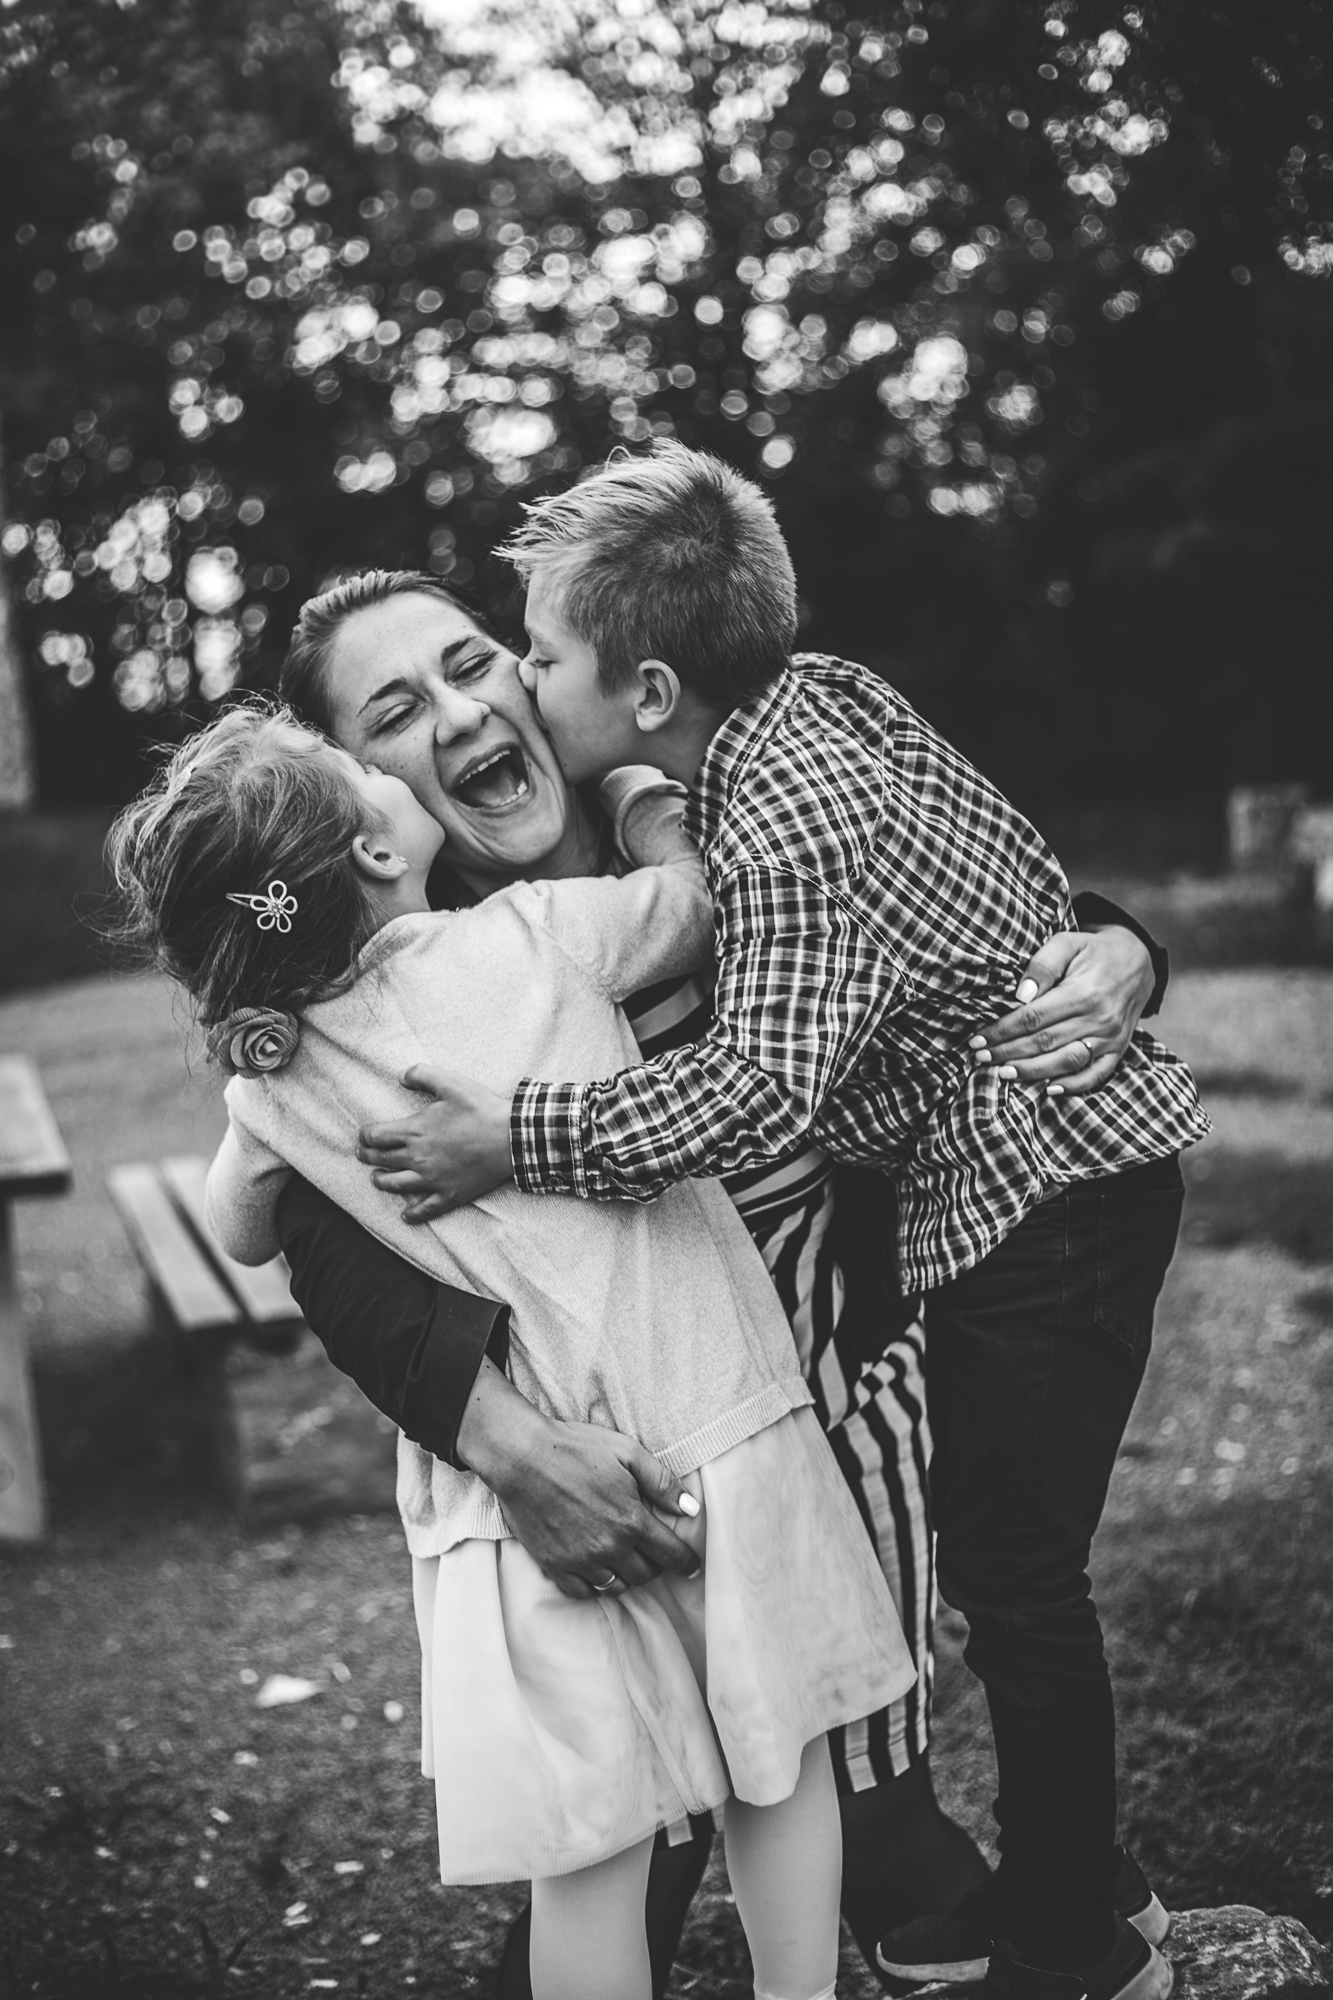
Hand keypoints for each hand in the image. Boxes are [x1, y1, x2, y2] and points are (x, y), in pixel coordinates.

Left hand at [357, 1063, 513, 1220]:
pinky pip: (425, 1208)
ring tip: (375, 1178)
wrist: (511, 1138)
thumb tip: (400, 1076)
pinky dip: (413, 1214)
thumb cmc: (481, 1109)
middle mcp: (418, 1157)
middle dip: (368, 1156)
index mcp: (416, 1131)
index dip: (365, 1135)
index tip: (364, 1134)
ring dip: (381, 1181)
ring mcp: (433, 1179)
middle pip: (382, 1159)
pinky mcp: (449, 1194)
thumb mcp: (451, 1082)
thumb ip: (422, 1074)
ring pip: (396, 1184)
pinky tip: (405, 1216)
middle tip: (362, 1154)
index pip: (377, 1135)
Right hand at [456, 1365, 701, 1600]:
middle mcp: (610, 1547)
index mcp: (632, 1520)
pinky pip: (584, 1592)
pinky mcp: (555, 1566)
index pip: (671, 1554)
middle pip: (646, 1573)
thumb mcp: (628, 1452)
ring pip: (617, 1586)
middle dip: (655, 1564)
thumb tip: (692, 1509)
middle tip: (652, 1552)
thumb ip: (663, 1483)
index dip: (687, 1563)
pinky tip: (598, 1570)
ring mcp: (581, 1561)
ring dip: (627, 1575)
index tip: (693, 1568)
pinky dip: (596, 1586)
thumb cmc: (577, 1449)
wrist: (523, 1457)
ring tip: (626, 1559)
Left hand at [969, 925, 1153, 1098]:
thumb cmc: (1095, 951)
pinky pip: (1097, 1074)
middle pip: (1044, 1042)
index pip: (1033, 1017)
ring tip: (1004, 1073)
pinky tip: (1050, 1090)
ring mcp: (1110, 1037)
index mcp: (1083, 992)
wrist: (1139, 960)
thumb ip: (1043, 964)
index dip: (1003, 1030)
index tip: (978, 1038)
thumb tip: (1021, 995)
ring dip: (1033, 1071)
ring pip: (1066, 1062)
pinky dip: (1075, 1086)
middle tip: (981, 1057)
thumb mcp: (1068, 942)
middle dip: (1008, 1052)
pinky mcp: (1119, 1049)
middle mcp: (1098, 1019)